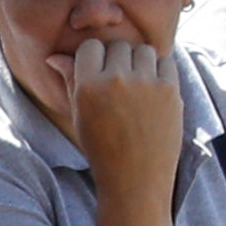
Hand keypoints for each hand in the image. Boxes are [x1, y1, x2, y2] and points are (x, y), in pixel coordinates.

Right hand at [52, 37, 186, 216]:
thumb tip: (55, 57)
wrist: (135, 180)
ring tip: (139, 85)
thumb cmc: (103, 150)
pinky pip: (166, 61)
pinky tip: (155, 90)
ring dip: (141, 62)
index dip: (95, 57)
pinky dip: (161, 71)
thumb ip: (70, 82)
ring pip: (144, 50)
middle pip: (119, 46)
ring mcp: (145, 83)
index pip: (91, 47)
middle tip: (121, 81)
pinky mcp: (170, 89)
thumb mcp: (79, 117)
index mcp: (87, 87)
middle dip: (119, 59)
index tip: (100, 71)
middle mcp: (115, 80)